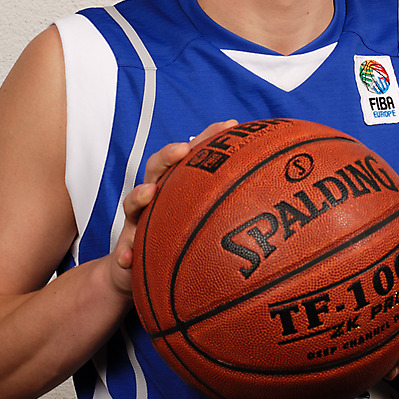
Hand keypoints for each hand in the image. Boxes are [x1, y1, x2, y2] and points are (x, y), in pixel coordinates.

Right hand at [108, 120, 238, 296]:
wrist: (141, 273)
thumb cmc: (178, 239)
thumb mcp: (204, 222)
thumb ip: (232, 207)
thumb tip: (276, 194)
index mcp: (176, 186)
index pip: (191, 155)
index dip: (208, 138)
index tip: (230, 125)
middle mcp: (155, 197)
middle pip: (157, 168)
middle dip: (168, 156)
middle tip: (184, 150)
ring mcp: (137, 220)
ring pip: (133, 202)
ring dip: (138, 195)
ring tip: (150, 192)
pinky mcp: (125, 246)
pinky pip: (122, 248)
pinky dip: (123, 251)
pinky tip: (128, 257)